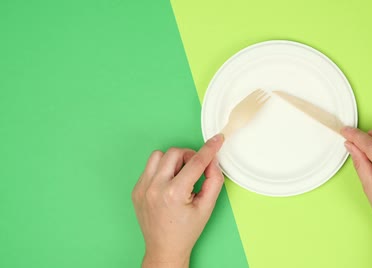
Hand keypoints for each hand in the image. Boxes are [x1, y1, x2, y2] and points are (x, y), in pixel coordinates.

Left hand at [132, 134, 224, 267]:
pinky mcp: (136, 190)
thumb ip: (214, 181)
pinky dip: (162, 170)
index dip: (209, 149)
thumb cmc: (186, 231)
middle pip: (175, 153)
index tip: (217, 140)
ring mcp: (142, 188)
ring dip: (173, 160)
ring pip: (158, 156)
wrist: (164, 248)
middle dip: (189, 156)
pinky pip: (150, 167)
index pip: (195, 162)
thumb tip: (212, 162)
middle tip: (196, 169)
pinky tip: (169, 184)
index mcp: (174, 193)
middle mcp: (154, 188)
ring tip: (181, 175)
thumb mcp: (207, 207)